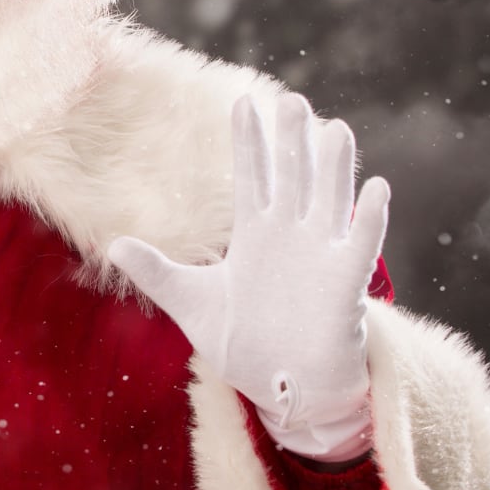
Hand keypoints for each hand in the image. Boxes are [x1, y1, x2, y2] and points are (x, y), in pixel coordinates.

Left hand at [108, 94, 391, 460]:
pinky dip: (368, 219)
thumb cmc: (244, 345)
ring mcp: (321, 257)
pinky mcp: (345, 287)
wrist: (281, 390)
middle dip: (292, 141)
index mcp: (256, 236)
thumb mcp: (191, 303)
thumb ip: (156, 271)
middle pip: (292, 178)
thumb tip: (113, 243)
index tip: (243, 101)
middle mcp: (291, 237)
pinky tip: (376, 189)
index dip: (250, 142)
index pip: (253, 177)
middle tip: (292, 99)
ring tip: (334, 128)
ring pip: (328, 202)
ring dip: (333, 168)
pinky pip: (360, 246)